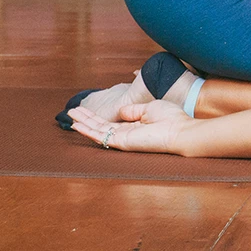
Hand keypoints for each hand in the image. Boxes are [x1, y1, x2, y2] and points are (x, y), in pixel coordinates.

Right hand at [67, 99, 193, 154]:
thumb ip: (132, 110)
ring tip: (70, 115)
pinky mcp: (121, 142)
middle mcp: (126, 133)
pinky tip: (77, 125)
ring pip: (97, 130)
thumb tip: (120, 111)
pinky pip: (101, 136)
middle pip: (101, 125)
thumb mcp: (149, 108)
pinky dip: (87, 130)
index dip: (99, 115)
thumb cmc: (170, 119)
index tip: (87, 108)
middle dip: (86, 118)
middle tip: (72, 111)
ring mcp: (123, 138)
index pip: (112, 121)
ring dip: (83, 123)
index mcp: (134, 125)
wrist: (179, 130)